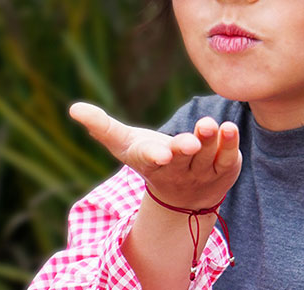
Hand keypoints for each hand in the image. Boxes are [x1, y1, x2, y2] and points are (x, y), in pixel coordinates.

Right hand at [69, 102, 241, 208]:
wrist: (184, 195)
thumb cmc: (150, 157)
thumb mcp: (125, 143)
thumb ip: (102, 126)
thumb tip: (73, 108)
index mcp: (152, 163)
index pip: (152, 160)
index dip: (156, 155)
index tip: (162, 153)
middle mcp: (178, 170)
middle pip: (183, 159)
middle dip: (185, 148)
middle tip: (190, 141)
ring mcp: (202, 172)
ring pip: (208, 157)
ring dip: (210, 141)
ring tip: (210, 124)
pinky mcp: (224, 168)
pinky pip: (228, 156)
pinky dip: (230, 143)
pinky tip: (230, 127)